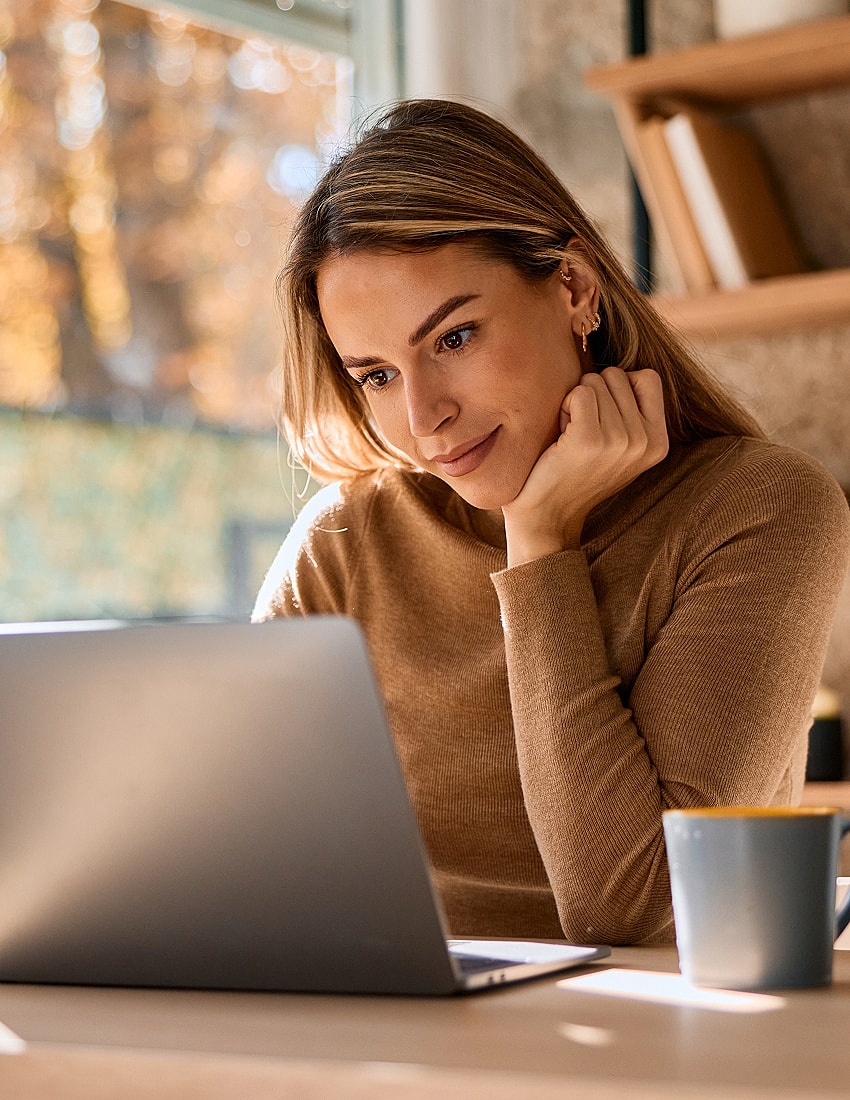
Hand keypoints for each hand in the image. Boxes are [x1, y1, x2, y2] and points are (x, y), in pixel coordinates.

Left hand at [502, 368, 668, 565]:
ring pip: (594, 381)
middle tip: (581, 432)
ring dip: (574, 403)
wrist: (546, 517)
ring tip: (570, 437)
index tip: (602, 418)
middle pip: (617, 375)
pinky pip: (577, 393)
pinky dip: (562, 408)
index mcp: (659, 443)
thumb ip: (631, 411)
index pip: (647, 377)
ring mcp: (620, 441)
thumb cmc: (575, 472)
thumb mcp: (619, 446)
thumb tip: (622, 366)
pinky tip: (559, 437)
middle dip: (592, 395)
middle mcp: (645, 442)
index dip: (617, 386)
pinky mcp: (590, 440)